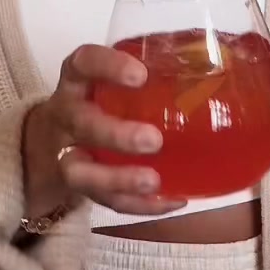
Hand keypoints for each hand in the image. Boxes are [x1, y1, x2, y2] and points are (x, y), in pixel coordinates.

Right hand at [21, 43, 183, 224]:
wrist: (45, 143)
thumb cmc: (94, 104)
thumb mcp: (107, 82)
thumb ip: (148, 77)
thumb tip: (223, 67)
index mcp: (76, 81)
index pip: (84, 64)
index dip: (108, 67)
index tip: (141, 74)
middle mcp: (66, 116)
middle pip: (82, 124)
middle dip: (116, 134)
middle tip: (152, 139)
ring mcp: (67, 155)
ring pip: (81, 172)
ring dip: (119, 179)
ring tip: (154, 181)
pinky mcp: (79, 187)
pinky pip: (105, 201)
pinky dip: (139, 205)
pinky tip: (171, 200)